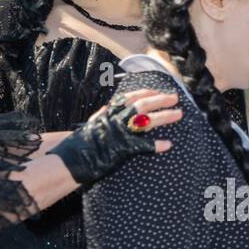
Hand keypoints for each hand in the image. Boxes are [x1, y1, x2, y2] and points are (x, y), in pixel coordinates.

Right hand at [47, 88, 183, 185]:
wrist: (70, 158)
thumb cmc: (79, 143)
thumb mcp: (90, 124)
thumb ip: (101, 116)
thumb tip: (107, 107)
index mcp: (109, 113)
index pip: (130, 98)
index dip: (145, 93)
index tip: (157, 90)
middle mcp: (115, 119)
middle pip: (143, 105)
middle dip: (160, 100)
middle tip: (175, 98)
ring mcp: (120, 133)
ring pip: (147, 121)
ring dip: (164, 116)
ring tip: (179, 115)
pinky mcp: (122, 148)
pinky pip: (143, 146)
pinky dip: (156, 145)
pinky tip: (168, 145)